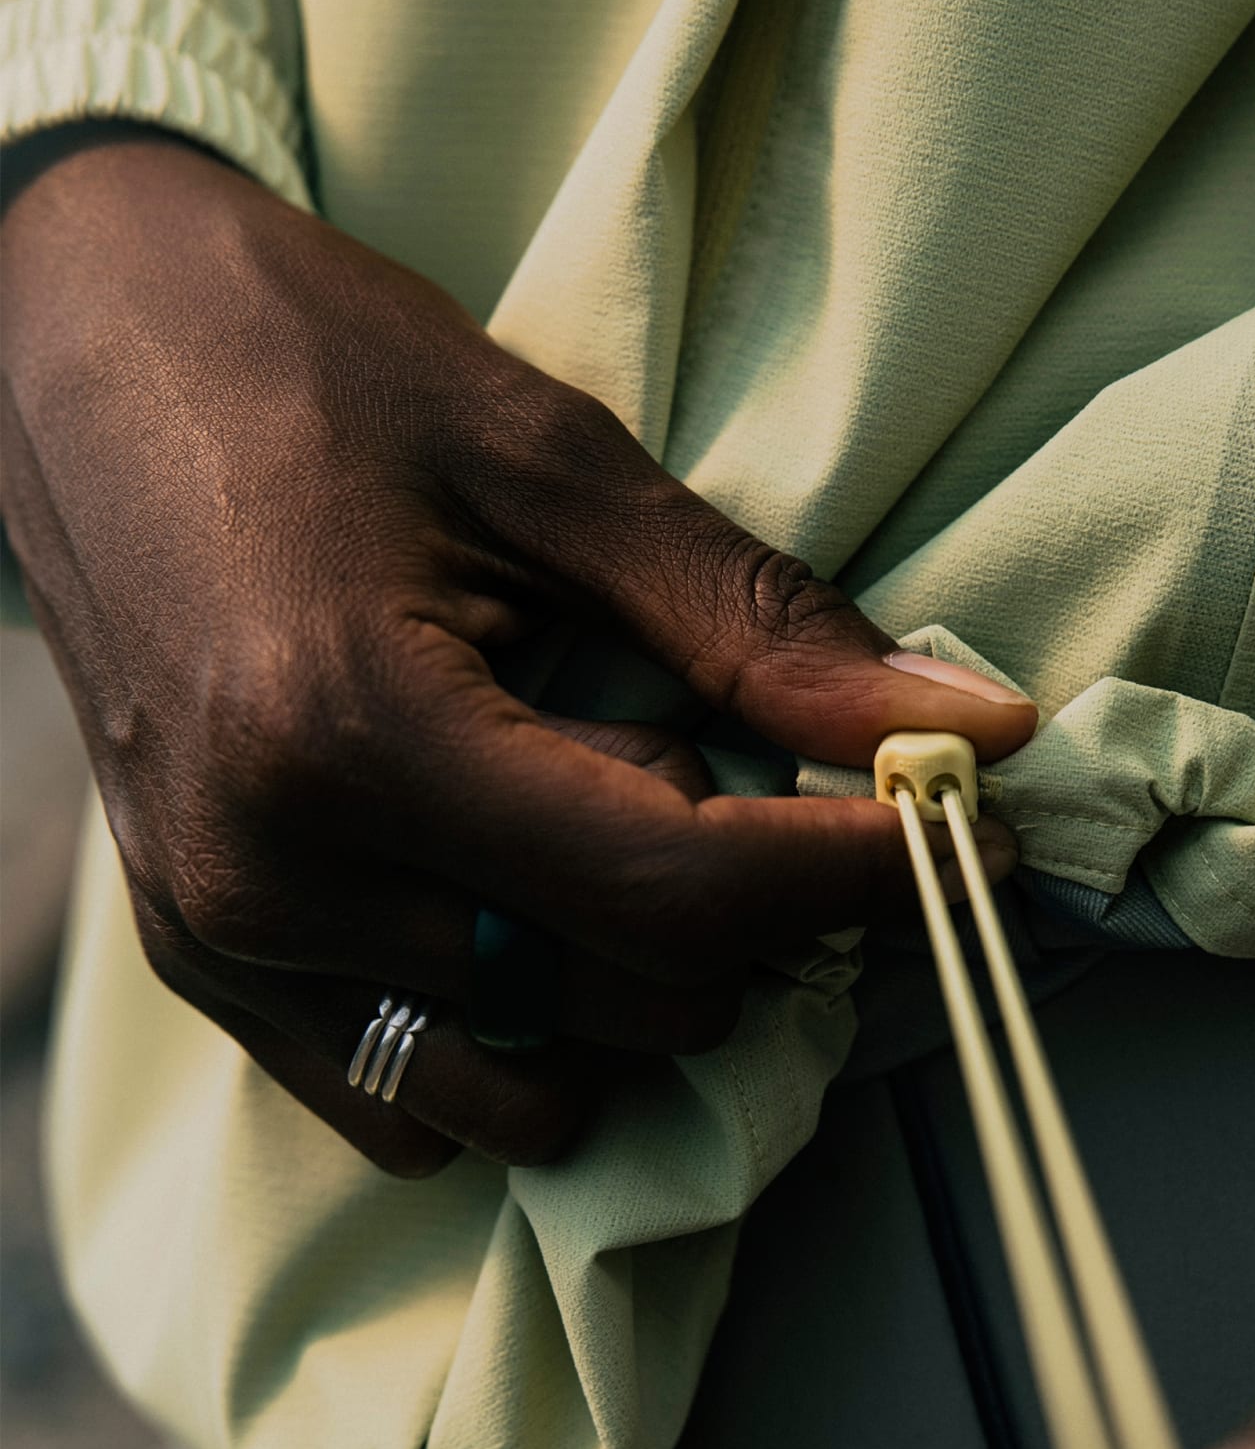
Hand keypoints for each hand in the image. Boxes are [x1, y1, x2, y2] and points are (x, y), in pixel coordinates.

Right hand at [0, 127, 1034, 1175]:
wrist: (77, 343)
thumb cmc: (315, 367)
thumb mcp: (556, 465)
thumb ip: (760, 625)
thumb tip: (971, 723)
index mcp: (351, 733)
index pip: (673, 891)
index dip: (848, 875)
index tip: (956, 833)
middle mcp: (274, 878)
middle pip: (625, 998)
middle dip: (751, 913)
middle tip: (760, 779)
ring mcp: (227, 941)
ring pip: (534, 1084)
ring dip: (640, 987)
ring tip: (622, 822)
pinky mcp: (203, 962)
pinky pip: (416, 1104)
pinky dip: (523, 1037)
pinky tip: (527, 898)